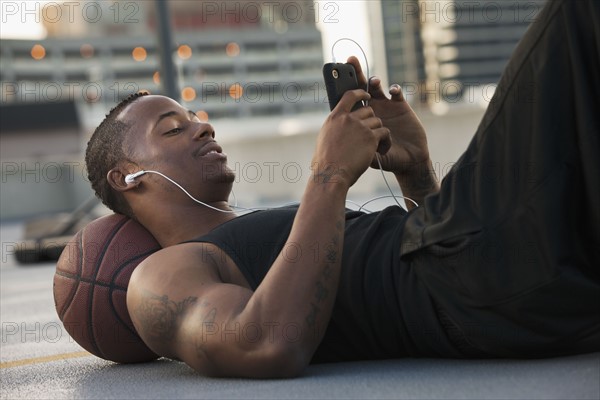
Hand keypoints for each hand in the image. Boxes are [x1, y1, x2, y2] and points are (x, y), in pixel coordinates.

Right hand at [312, 89, 390, 188]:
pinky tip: (381, 150)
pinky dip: (386, 142)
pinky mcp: (371, 138)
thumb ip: (333, 129)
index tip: (366, 94)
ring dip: (378, 133)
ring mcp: (360, 127)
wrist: (332, 175)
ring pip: (377, 122)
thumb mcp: (324, 139)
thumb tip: (337, 127)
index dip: (360, 93)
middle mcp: (347, 119)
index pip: (349, 96)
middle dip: (371, 121)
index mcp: (335, 118)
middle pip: (368, 110)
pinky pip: (384, 133)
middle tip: (371, 134)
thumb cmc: (325, 163)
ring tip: (377, 146)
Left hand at [347, 56, 430, 175]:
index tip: (335, 75)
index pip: (349, 100)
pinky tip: (393, 91)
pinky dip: (395, 89)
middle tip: (350, 60)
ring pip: (377, 88)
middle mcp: (371, 109)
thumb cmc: (387, 159)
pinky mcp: (400, 106)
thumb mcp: (371, 156)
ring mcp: (385, 106)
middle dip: (355, 73)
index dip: (342, 88)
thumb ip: (361, 149)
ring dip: (374, 82)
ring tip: (373, 82)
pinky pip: (396, 93)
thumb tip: (348, 146)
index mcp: (360, 118)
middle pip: (360, 88)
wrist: (409, 160)